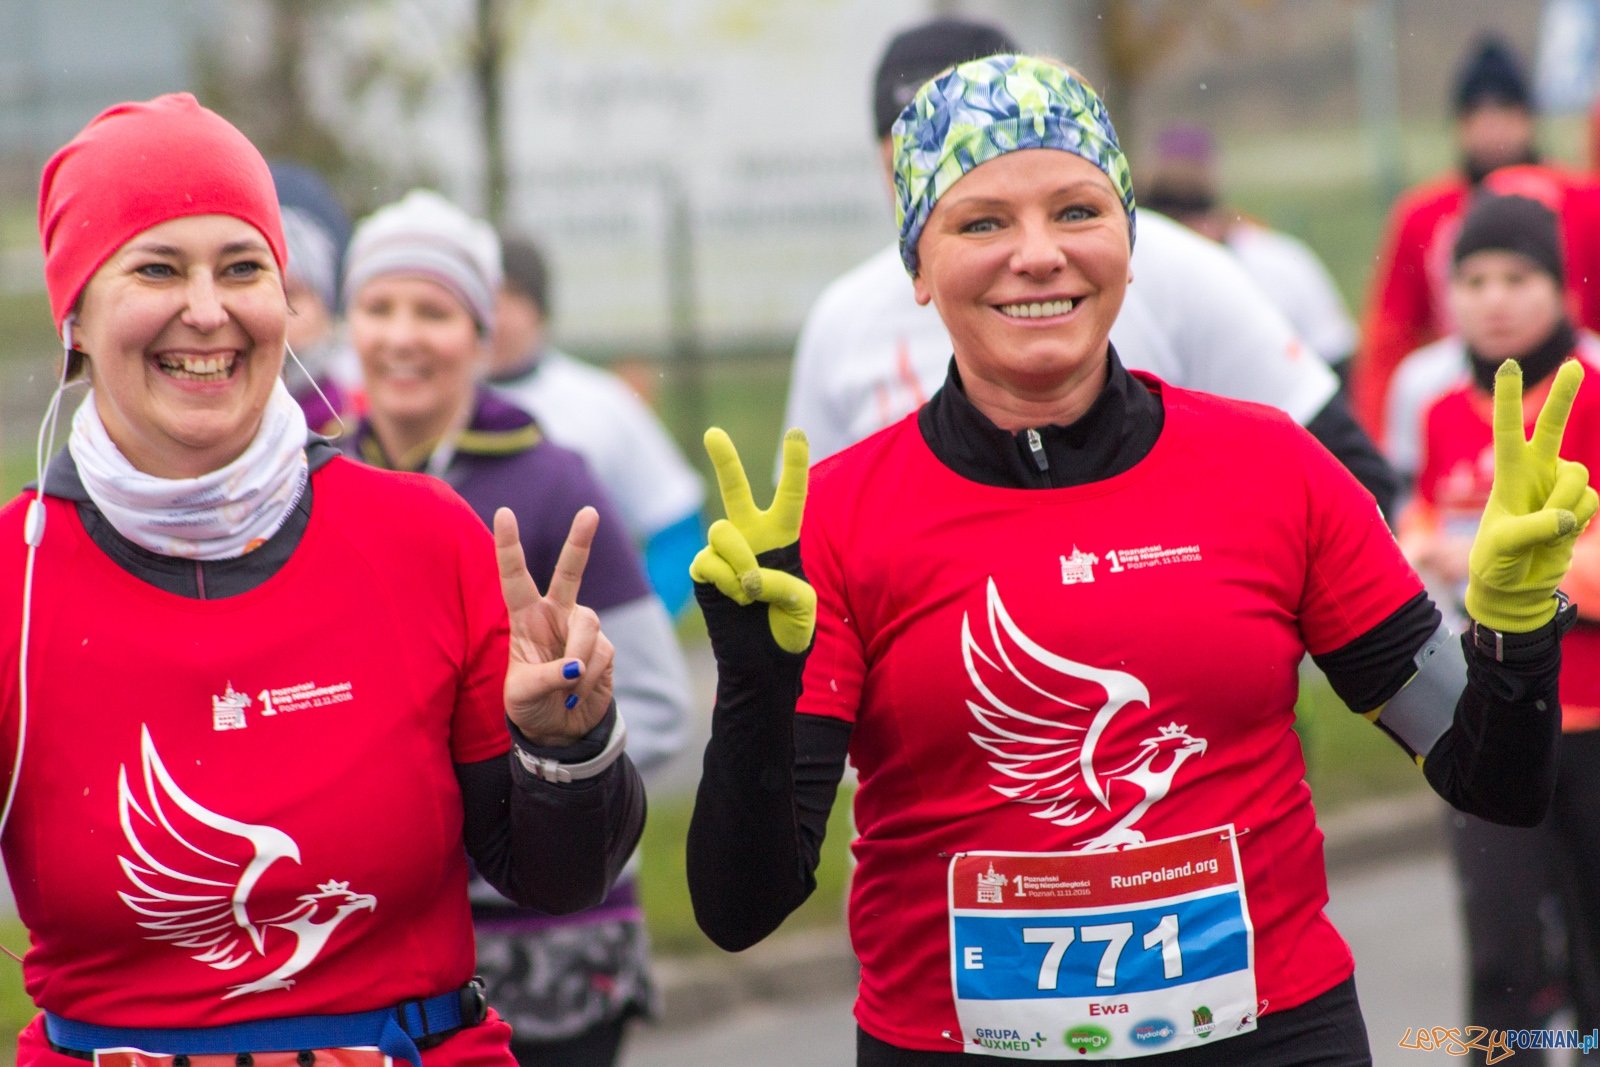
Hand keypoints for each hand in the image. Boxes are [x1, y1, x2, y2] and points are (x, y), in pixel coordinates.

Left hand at [496, 506, 615, 744]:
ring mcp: (582, 629)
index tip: (504, 512)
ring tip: (565, 690)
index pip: (515, 577)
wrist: (561, 730)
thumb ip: (544, 677)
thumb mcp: (521, 695)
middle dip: (581, 541)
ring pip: (588, 626)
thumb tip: (574, 665)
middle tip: (590, 512)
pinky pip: (599, 654)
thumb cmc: (530, 706)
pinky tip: (575, 696)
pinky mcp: (604, 647)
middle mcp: (555, 614)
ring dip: (577, 660)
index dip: (510, 546)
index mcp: (525, 617)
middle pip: (571, 571)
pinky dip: (585, 680)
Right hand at [689, 428, 816, 652]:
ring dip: (740, 561)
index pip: (790, 496)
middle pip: (736, 491)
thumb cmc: (791, 630)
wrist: (764, 663)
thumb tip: (748, 577)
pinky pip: (709, 562)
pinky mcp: (704, 572)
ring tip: (751, 591)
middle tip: (713, 433)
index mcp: (783, 538)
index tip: (796, 432)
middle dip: (724, 462)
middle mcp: (751, 538)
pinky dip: (726, 582)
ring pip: (723, 532)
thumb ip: (783, 583)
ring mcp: (724, 554)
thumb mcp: (804, 605)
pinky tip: (735, 600)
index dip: (793, 465)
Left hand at [1465, 360, 1599, 631]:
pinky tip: (1560, 533)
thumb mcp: (1504, 546)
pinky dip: (1578, 520)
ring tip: (1544, 529)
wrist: (1514, 587)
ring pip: (1578, 479)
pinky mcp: (1578, 505)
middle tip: (1574, 364)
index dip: (1510, 398)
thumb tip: (1567, 517)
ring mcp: (1558, 487)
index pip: (1508, 430)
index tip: (1509, 365)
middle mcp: (1535, 472)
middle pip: (1553, 427)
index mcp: (1508, 474)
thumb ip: (1534, 529)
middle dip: (1564, 396)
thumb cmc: (1495, 563)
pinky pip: (1590, 503)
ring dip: (1565, 506)